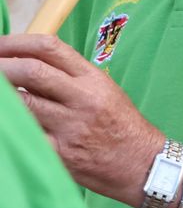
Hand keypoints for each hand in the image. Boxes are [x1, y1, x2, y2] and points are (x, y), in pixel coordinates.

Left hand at [0, 34, 164, 205]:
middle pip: (31, 71)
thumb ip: (69, 78)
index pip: (50, 48)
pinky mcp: (60, 153)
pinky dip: (8, 127)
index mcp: (93, 79)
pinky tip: (4, 124)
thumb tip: (25, 67)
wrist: (143, 165)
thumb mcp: (104, 91)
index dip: (16, 43)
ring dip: (1, 97)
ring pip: (22, 104)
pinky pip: (23, 136)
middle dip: (0, 66)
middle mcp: (82, 99)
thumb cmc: (121, 127)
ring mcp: (70, 127)